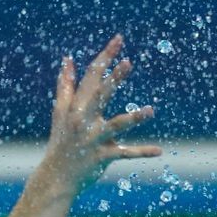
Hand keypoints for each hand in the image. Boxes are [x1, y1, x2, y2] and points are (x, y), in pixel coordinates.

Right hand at [41, 35, 160, 192]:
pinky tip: (159, 151)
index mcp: (77, 106)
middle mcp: (84, 120)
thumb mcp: (60, 112)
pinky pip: (125, 153)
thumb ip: (66, 86)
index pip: (92, 76)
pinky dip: (142, 152)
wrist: (56, 176)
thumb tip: (68, 60)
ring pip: (116, 125)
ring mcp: (93, 139)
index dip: (106, 57)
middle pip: (100, 94)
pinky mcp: (102, 157)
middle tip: (128, 62)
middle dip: (113, 78)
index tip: (119, 40)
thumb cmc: (61, 142)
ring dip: (134, 118)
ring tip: (151, 111)